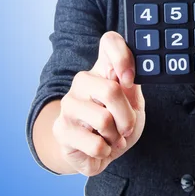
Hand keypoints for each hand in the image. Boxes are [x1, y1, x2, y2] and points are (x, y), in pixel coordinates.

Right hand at [53, 32, 144, 176]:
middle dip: (127, 117)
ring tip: (112, 137)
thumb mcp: (133, 104)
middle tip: (127, 127)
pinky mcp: (61, 129)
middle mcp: (83, 80)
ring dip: (116, 137)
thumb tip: (127, 76)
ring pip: (104, 119)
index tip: (129, 80)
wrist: (95, 154)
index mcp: (103, 68)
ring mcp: (69, 104)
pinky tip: (101, 147)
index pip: (109, 41)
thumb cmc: (117, 123)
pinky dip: (105, 151)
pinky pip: (95, 144)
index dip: (122, 56)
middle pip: (111, 90)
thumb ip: (131, 87)